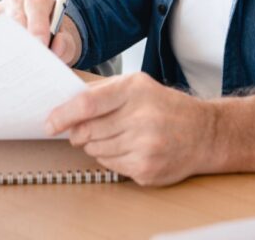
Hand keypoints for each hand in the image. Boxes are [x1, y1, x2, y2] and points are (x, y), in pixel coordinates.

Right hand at [0, 0, 81, 65]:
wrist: (36, 35)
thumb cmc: (51, 38)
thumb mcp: (65, 40)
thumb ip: (65, 43)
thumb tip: (55, 48)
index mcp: (39, 0)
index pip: (36, 6)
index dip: (38, 26)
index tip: (40, 45)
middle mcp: (16, 1)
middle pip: (14, 17)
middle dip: (20, 40)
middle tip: (24, 62)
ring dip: (1, 47)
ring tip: (8, 68)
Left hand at [46, 73, 217, 185]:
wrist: (204, 133)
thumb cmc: (165, 106)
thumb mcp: (137, 85)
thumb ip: (102, 91)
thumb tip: (65, 103)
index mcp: (135, 90)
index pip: (86, 105)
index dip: (63, 115)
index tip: (50, 123)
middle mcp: (141, 117)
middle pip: (87, 131)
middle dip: (79, 132)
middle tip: (82, 130)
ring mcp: (145, 146)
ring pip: (95, 150)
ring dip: (95, 145)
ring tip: (115, 136)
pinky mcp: (147, 168)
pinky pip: (110, 165)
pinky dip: (110, 157)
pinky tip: (127, 148)